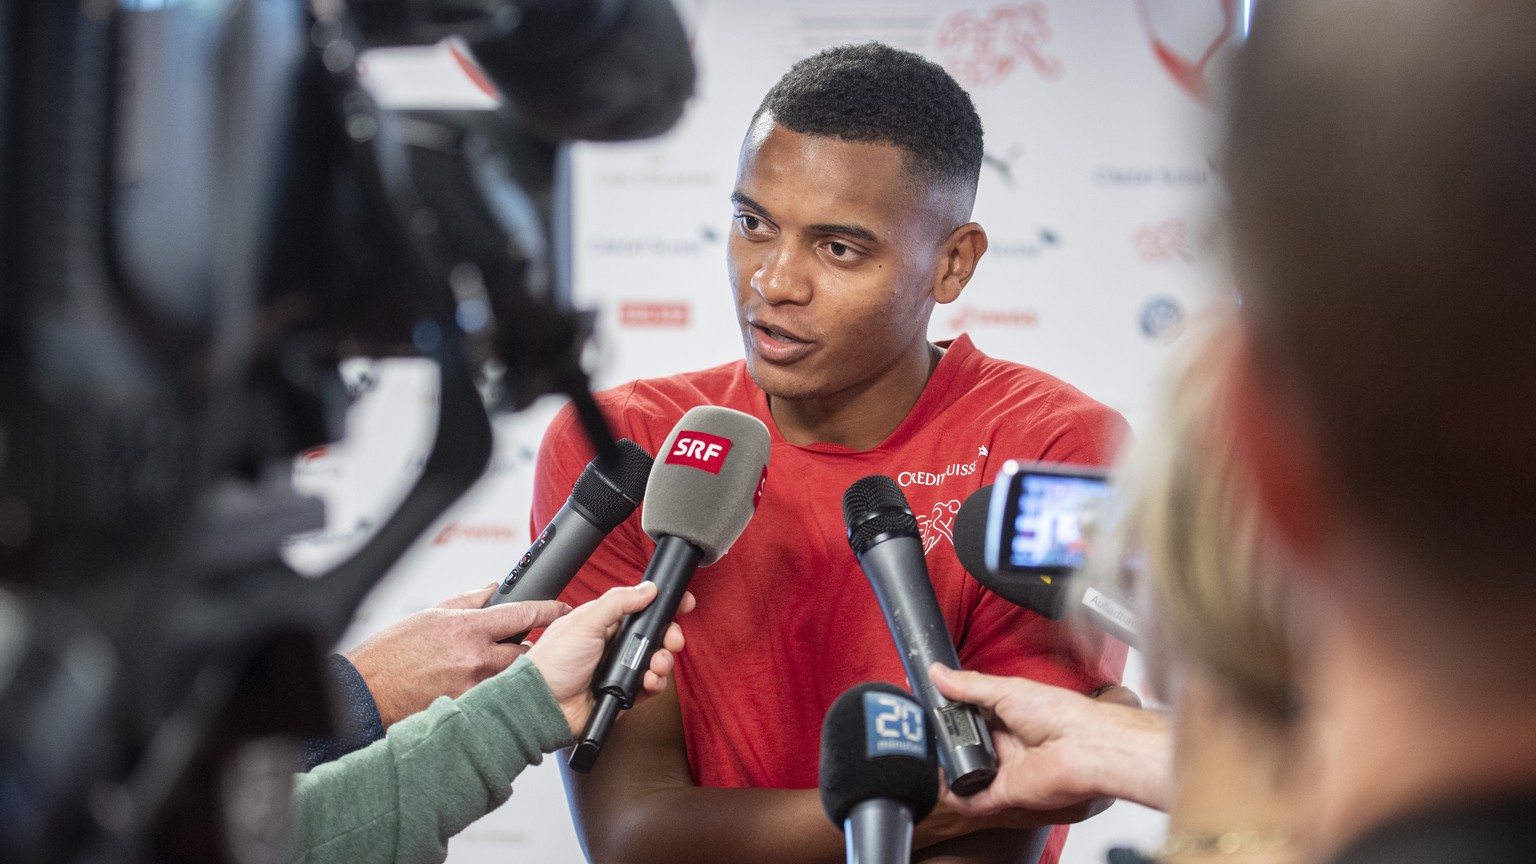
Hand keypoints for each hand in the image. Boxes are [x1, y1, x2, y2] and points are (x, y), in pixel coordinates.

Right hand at [345, 585, 570, 726]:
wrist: (367, 692)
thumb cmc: (392, 653)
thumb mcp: (431, 614)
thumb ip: (468, 601)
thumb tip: (494, 589)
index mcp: (468, 628)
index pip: (524, 614)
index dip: (549, 610)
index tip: (562, 608)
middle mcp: (476, 657)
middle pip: (527, 650)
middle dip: (529, 646)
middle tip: (520, 644)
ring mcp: (475, 686)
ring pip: (513, 675)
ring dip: (510, 670)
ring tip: (490, 668)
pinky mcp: (469, 708)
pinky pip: (494, 696)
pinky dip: (493, 690)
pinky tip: (477, 687)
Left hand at [528, 582, 693, 735]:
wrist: (543, 704)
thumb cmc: (553, 662)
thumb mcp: (586, 622)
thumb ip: (618, 602)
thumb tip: (647, 589)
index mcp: (604, 623)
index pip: (641, 609)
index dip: (662, 606)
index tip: (681, 604)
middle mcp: (613, 645)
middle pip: (655, 636)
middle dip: (669, 636)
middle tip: (672, 640)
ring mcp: (619, 670)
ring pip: (656, 660)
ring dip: (663, 661)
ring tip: (656, 664)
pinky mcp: (623, 693)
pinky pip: (650, 686)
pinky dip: (655, 683)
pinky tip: (649, 681)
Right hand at [928, 664, 1172, 815]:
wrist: (1082, 746)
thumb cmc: (1059, 714)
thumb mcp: (1006, 689)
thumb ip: (969, 685)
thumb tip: (938, 672)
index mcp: (1006, 714)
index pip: (969, 713)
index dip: (948, 711)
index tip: (926, 705)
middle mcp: (1004, 741)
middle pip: (964, 742)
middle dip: (944, 738)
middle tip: (924, 730)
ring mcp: (1003, 767)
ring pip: (966, 771)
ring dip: (946, 767)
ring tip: (927, 755)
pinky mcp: (1005, 792)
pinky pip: (974, 799)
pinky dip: (955, 796)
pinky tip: (941, 783)